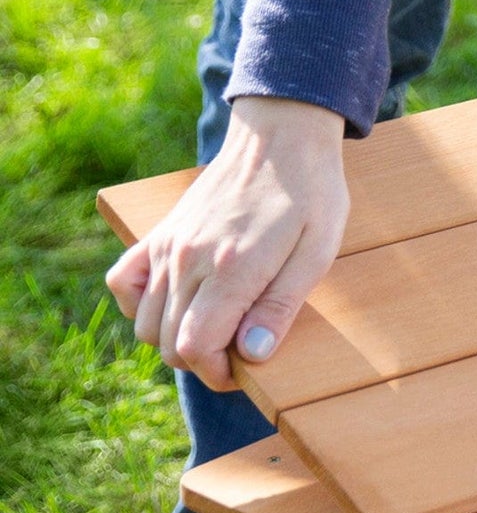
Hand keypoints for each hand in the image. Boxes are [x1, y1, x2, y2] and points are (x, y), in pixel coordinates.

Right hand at [107, 95, 347, 392]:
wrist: (281, 137)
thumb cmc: (311, 196)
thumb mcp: (317, 254)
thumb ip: (280, 306)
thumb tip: (252, 354)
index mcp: (230, 270)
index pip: (195, 348)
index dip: (218, 374)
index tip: (246, 368)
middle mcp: (188, 260)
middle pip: (168, 343)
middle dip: (202, 362)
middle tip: (239, 352)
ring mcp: (168, 246)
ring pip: (146, 322)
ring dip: (175, 339)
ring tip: (216, 331)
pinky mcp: (160, 233)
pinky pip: (123, 283)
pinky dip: (142, 305)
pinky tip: (178, 304)